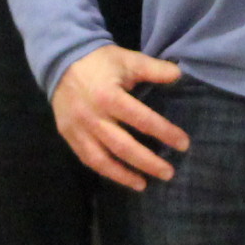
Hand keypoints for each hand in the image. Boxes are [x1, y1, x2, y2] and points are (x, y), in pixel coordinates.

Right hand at [53, 45, 187, 187]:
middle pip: (123, 146)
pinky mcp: (69, 135)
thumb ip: (153, 68)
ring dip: (124, 175)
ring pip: (102, 159)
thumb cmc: (99, 62)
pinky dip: (105, 171)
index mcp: (109, 96)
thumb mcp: (127, 59)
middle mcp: (93, 116)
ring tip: (143, 184)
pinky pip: (87, 158)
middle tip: (168, 173)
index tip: (183, 144)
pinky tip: (121, 177)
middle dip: (147, 162)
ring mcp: (79, 129)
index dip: (164, 132)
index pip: (141, 119)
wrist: (61, 61)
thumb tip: (179, 74)